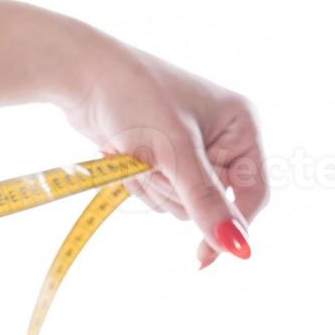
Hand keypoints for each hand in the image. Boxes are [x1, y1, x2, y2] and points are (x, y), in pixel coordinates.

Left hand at [62, 46, 268, 268]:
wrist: (81, 76)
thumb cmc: (134, 98)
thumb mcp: (174, 153)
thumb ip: (206, 202)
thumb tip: (238, 249)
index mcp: (241, 126)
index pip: (253, 193)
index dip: (232, 226)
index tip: (203, 259)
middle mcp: (221, 137)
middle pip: (209, 203)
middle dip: (174, 192)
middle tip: (151, 162)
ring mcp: (188, 148)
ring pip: (178, 203)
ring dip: (151, 188)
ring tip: (133, 153)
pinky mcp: (158, 156)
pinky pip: (156, 193)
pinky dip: (136, 184)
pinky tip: (121, 154)